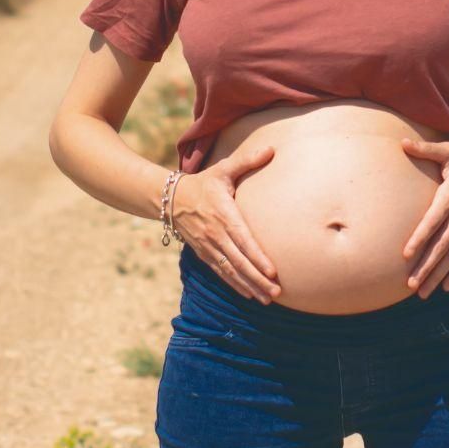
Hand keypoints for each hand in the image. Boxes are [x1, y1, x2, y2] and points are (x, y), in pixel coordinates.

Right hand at [174, 146, 281, 304]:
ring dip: (249, 286)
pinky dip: (235, 285)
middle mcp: (215, 234)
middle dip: (258, 278)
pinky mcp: (204, 254)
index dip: (257, 257)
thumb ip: (247, 160)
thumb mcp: (223, 168)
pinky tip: (249, 294)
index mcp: (223, 214)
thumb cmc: (204, 183)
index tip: (273, 270)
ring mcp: (209, 247)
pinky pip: (221, 273)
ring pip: (231, 271)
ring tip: (268, 298)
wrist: (171, 199)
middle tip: (277, 291)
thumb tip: (272, 149)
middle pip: (239, 261)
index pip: (243, 239)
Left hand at [399, 138, 448, 298]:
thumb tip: (402, 143)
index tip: (406, 254)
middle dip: (425, 267)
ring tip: (422, 292)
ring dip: (437, 276)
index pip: (432, 222)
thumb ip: (426, 149)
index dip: (420, 238)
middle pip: (441, 247)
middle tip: (410, 284)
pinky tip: (445, 287)